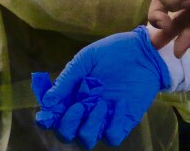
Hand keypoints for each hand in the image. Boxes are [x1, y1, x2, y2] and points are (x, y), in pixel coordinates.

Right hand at [33, 27, 170, 148]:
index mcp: (70, 97)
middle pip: (66, 134)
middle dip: (67, 125)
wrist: (144, 50)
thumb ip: (67, 79)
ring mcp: (103, 118)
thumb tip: (47, 103)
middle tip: (78, 106)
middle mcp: (84, 112)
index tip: (46, 114)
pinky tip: (119, 102)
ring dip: (88, 126)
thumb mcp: (86, 60)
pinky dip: (113, 123)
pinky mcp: (122, 122)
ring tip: (99, 102)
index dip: (46, 120)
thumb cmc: (112, 52)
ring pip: (86, 140)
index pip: (51, 118)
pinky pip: (112, 136)